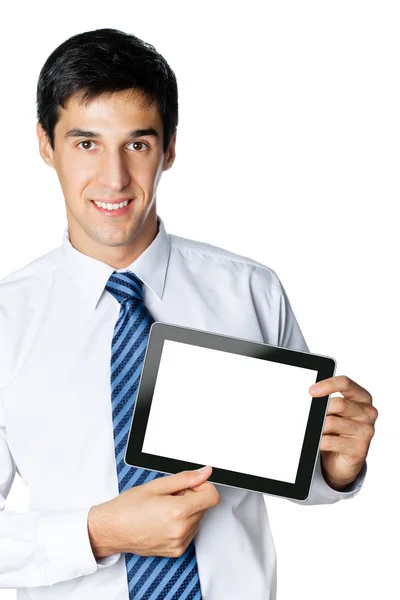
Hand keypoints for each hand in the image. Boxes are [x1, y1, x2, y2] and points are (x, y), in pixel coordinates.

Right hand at [88, 466, 218, 557]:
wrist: (112, 529)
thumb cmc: (129, 507)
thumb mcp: (157, 485)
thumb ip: (186, 478)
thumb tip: (205, 472)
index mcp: (178, 511)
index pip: (212, 497)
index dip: (203, 487)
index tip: (192, 485)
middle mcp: (181, 530)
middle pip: (204, 507)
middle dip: (192, 498)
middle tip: (170, 497)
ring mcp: (179, 543)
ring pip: (197, 519)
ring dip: (186, 511)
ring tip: (164, 510)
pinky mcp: (176, 551)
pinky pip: (190, 532)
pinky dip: (181, 524)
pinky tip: (163, 521)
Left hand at [309, 375, 377, 490]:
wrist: (340, 458)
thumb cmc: (336, 430)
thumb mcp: (333, 411)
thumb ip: (327, 402)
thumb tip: (311, 398)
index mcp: (362, 397)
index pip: (345, 383)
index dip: (327, 385)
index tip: (311, 391)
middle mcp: (367, 412)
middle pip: (338, 404)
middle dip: (321, 411)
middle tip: (313, 418)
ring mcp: (366, 431)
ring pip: (331, 422)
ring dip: (319, 428)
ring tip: (319, 432)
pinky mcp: (359, 449)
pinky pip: (330, 441)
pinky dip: (320, 442)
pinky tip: (320, 444)